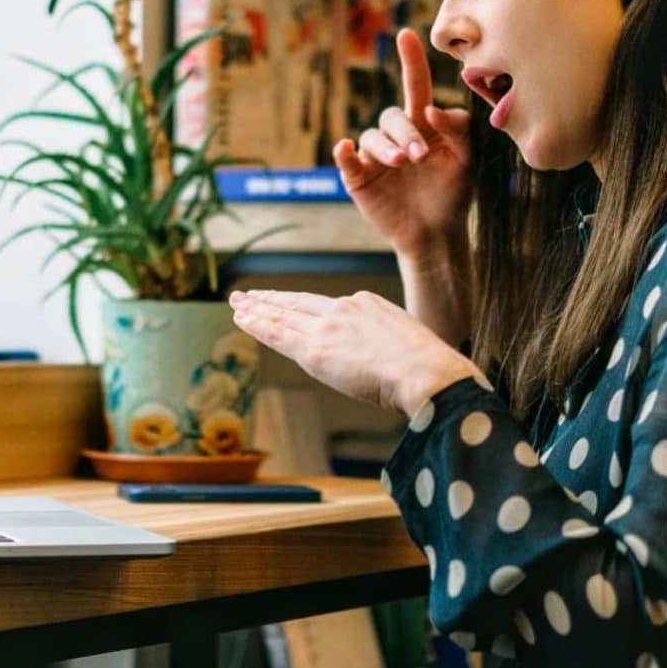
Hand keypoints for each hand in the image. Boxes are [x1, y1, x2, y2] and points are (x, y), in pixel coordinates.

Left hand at [229, 288, 487, 415]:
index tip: (284, 300)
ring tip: (237, 304)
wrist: (428, 373)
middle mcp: (343, 309)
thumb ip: (385, 345)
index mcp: (367, 303)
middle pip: (297, 303)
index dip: (298, 303)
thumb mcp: (408, 341)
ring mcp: (328, 328)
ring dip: (257, 310)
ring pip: (283, 316)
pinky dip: (258, 326)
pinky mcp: (316, 350)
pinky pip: (279, 335)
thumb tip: (382, 360)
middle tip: (246, 295)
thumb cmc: (429, 369)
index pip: (323, 305)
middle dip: (270, 299)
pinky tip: (243, 320)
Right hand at [335, 27, 472, 258]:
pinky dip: (343, 152)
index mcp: (423, 125)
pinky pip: (346, 159)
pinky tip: (346, 149)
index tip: (406, 35)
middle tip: (420, 156)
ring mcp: (375, 156)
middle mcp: (396, 135)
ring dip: (387, 146)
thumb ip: (457, 130)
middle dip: (406, 133)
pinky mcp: (358, 178)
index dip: (411, 61)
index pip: (416, 87)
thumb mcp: (466, 159)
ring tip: (402, 163)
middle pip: (393, 117)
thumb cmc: (453, 193)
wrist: (437, 234)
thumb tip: (430, 110)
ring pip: (372, 136)